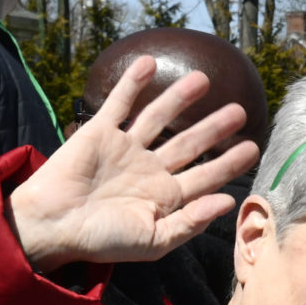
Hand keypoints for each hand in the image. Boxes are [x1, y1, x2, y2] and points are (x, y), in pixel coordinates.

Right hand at [7, 56, 257, 272]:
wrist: (53, 226)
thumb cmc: (103, 241)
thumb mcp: (153, 241)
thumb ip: (190, 222)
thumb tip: (227, 201)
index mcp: (165, 197)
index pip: (205, 176)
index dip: (229, 163)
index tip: (252, 147)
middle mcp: (149, 170)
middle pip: (189, 144)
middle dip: (214, 128)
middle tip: (239, 111)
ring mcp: (125, 149)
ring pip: (159, 118)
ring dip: (180, 98)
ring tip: (203, 79)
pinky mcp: (99, 133)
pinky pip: (120, 104)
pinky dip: (134, 84)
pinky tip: (150, 63)